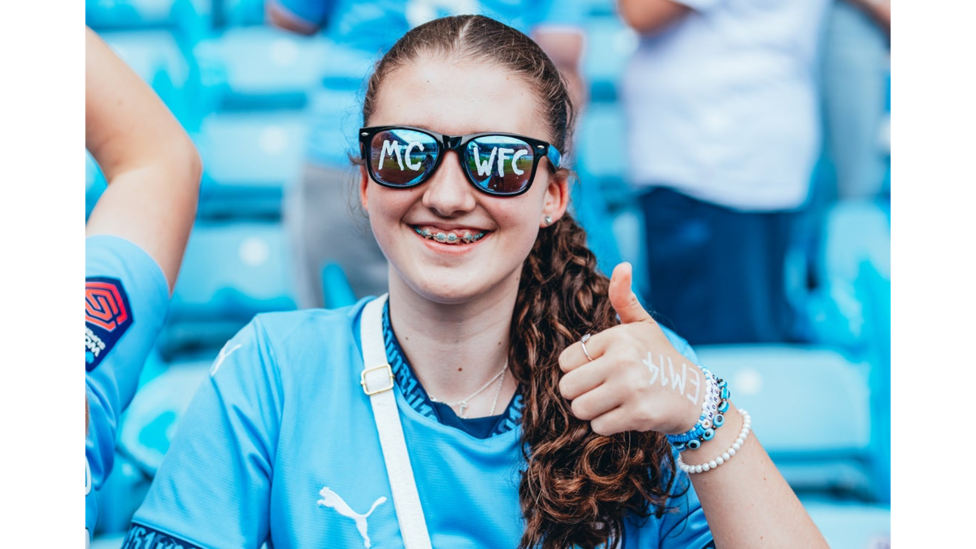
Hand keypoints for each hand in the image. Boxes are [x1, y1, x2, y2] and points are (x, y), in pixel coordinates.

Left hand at [558, 263, 703, 435]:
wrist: (695, 396)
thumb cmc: (660, 359)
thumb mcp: (643, 326)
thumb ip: (623, 299)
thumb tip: (623, 266)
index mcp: (618, 337)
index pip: (566, 360)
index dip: (577, 369)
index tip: (596, 371)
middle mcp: (623, 360)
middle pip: (568, 387)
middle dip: (579, 394)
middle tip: (599, 391)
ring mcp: (631, 388)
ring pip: (580, 408)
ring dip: (591, 411)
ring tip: (610, 403)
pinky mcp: (638, 414)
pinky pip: (598, 426)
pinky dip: (606, 425)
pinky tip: (623, 415)